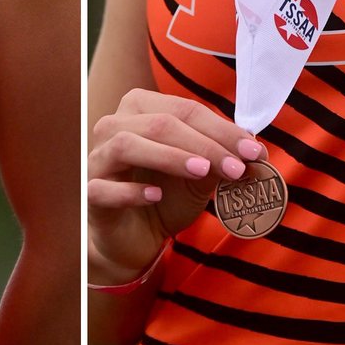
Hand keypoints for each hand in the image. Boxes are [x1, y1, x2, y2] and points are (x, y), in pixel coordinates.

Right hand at [87, 88, 263, 284]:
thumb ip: (220, 159)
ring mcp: (97, 157)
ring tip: (202, 172)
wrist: (134, 236)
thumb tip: (255, 152)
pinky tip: (156, 196)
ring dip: (169, 157)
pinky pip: (104, 187)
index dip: (220, 128)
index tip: (254, 151)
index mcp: (141, 108)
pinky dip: (131, 191)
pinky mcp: (89, 192)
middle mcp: (114, 125)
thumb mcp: (198, 175)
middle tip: (236, 166)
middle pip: (159, 122)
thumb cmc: (165, 194)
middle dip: (203, 143)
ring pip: (128, 144)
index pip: (183, 109)